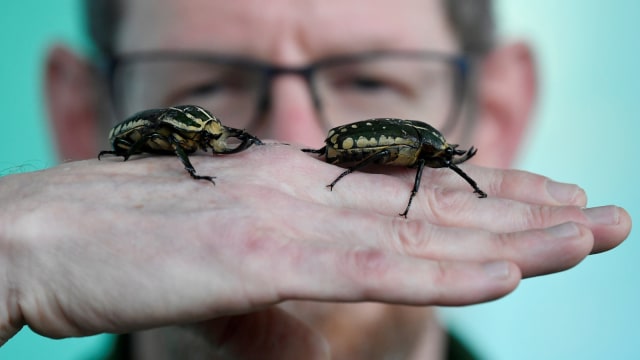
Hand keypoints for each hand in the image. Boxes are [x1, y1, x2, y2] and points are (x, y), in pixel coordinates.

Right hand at [0, 144, 629, 357]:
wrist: (31, 236)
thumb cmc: (109, 242)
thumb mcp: (207, 241)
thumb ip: (266, 246)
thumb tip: (302, 256)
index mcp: (287, 186)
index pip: (406, 191)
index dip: (483, 198)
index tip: (547, 202)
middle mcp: (297, 191)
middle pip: (432, 206)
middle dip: (528, 210)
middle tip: (606, 212)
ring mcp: (281, 222)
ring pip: (419, 235)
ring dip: (513, 238)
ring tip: (591, 235)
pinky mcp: (256, 257)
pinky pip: (366, 267)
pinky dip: (442, 271)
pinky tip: (507, 272)